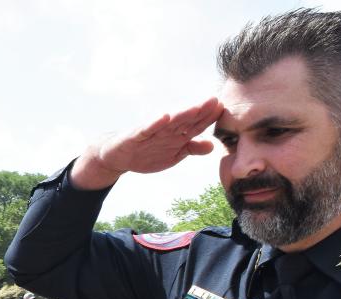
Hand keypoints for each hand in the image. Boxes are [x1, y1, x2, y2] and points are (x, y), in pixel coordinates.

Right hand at [71, 98, 222, 189]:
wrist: (118, 156)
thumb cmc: (146, 152)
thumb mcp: (173, 155)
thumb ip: (192, 149)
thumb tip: (212, 146)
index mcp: (176, 135)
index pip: (196, 125)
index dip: (208, 118)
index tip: (222, 109)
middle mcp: (166, 130)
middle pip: (185, 120)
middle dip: (199, 112)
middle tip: (214, 101)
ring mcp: (152, 132)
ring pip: (169, 123)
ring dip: (181, 115)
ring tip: (195, 108)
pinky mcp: (136, 136)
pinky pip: (146, 129)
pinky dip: (154, 123)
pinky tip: (164, 117)